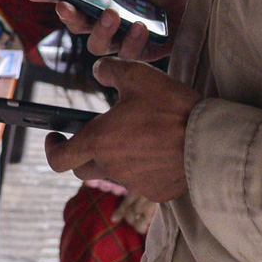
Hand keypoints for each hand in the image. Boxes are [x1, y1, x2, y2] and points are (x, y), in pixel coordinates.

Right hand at [30, 0, 191, 62]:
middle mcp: (107, 18)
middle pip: (76, 26)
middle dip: (68, 18)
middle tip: (66, 5)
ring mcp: (123, 36)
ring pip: (96, 45)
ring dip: (100, 30)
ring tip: (112, 14)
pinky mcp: (142, 51)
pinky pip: (127, 54)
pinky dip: (132, 41)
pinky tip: (141, 26)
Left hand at [45, 58, 194, 202]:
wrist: (210, 141)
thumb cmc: (171, 108)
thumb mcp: (139, 76)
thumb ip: (111, 70)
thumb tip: (98, 70)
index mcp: (99, 142)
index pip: (59, 159)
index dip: (52, 148)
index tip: (55, 137)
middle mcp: (111, 167)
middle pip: (83, 168)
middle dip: (83, 152)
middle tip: (98, 134)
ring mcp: (134, 183)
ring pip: (114, 173)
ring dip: (116, 159)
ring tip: (137, 136)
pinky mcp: (156, 191)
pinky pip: (142, 181)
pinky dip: (143, 168)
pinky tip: (160, 151)